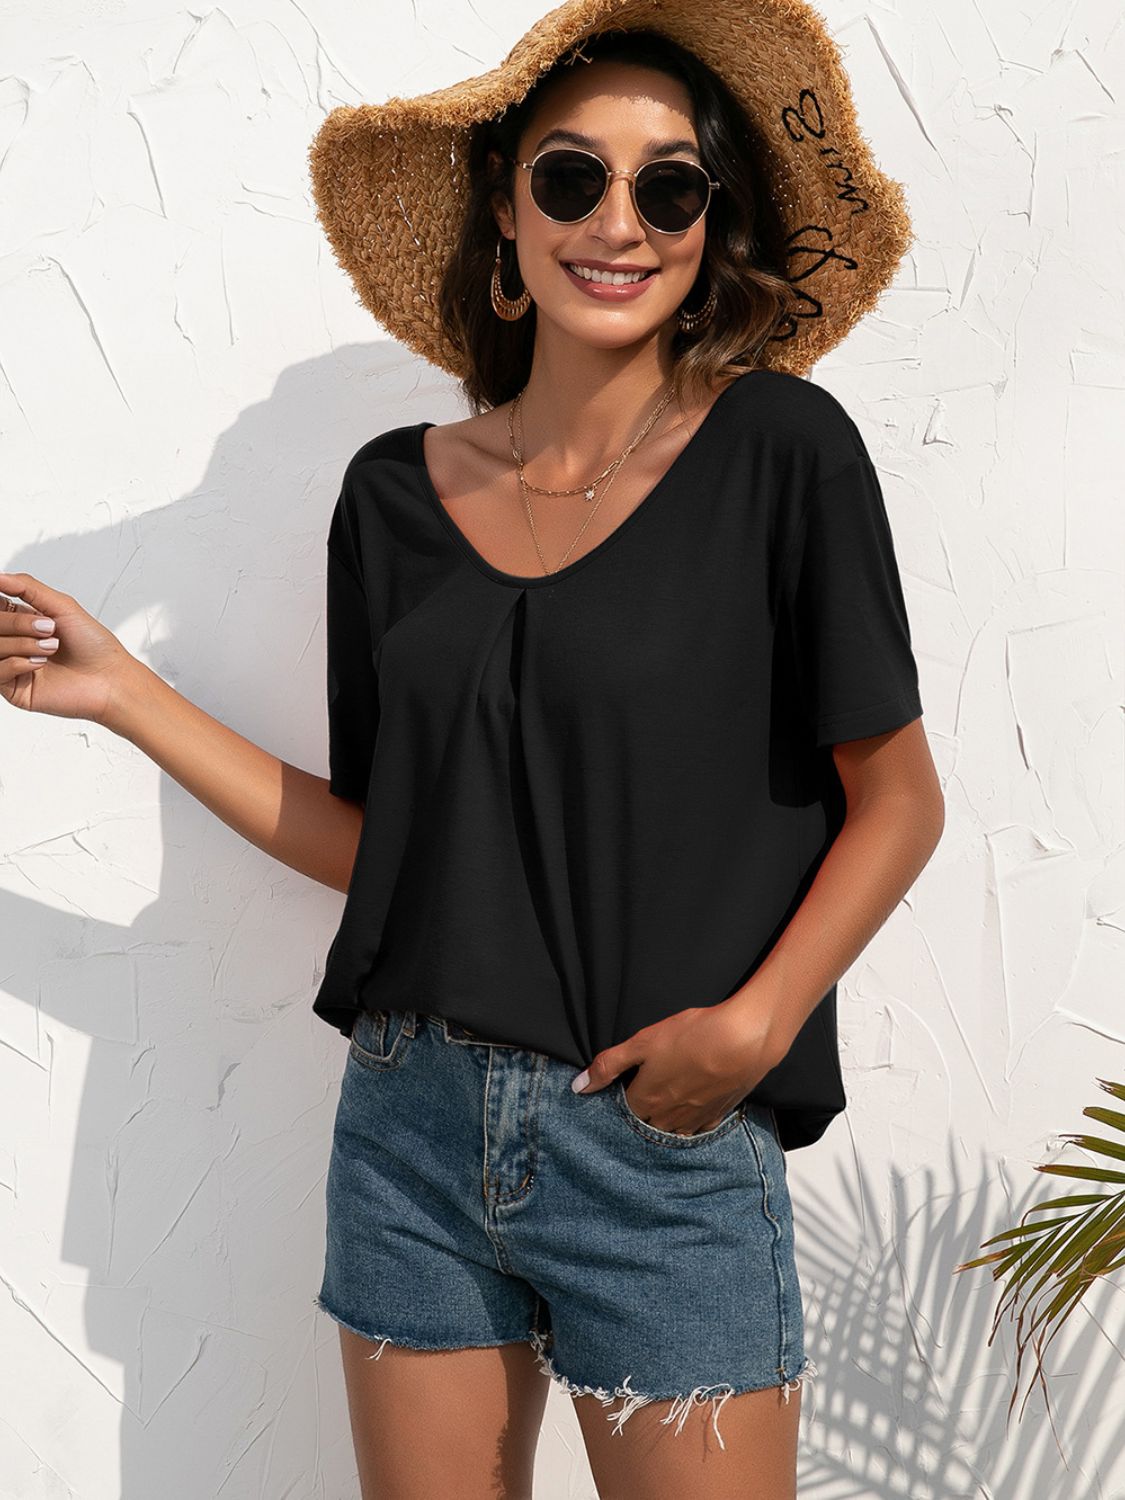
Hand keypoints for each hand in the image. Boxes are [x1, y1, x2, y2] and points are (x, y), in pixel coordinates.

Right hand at [0, 570, 141, 724]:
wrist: (110, 679)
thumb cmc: (94, 645)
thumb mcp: (62, 606)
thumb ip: (27, 587)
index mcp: (22, 621)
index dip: (1, 607)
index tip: (12, 606)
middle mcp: (15, 642)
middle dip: (18, 624)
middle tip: (49, 628)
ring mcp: (13, 666)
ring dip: (23, 644)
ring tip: (51, 648)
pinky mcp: (14, 690)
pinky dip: (18, 664)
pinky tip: (40, 665)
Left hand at [571, 1000, 780, 1135]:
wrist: (744, 1039)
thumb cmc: (692, 1036)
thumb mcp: (642, 1042)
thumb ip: (608, 1065)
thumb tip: (577, 1087)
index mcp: (646, 1101)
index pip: (623, 1111)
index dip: (622, 1097)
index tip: (626, 1084)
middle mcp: (668, 1118)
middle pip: (647, 1123)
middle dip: (643, 1111)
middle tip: (648, 1088)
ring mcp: (695, 1119)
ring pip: (672, 1129)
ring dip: (666, 1118)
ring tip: (669, 1096)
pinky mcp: (718, 1115)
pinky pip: (698, 1127)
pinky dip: (692, 1120)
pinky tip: (694, 1104)